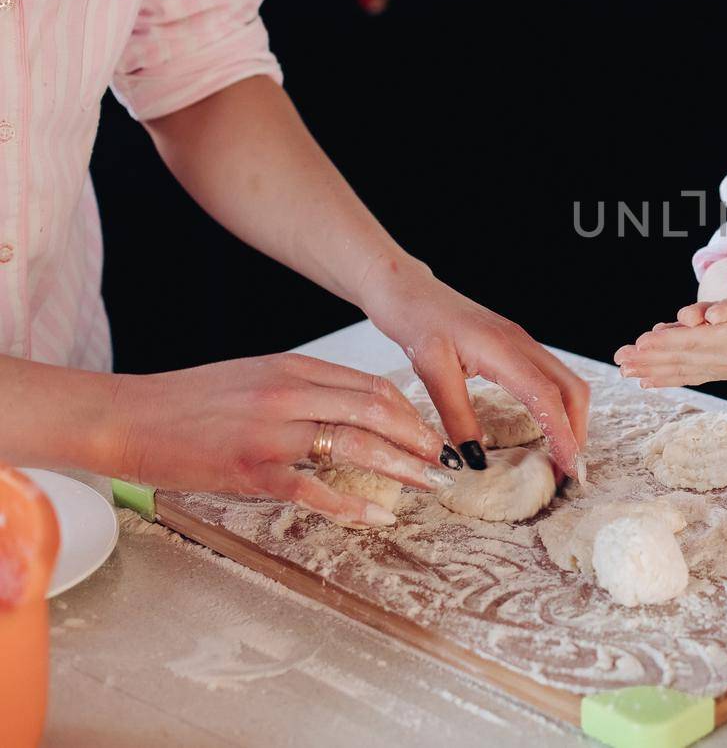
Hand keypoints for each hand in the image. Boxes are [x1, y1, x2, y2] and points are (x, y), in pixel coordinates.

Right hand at [111, 354, 452, 526]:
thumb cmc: (187, 402)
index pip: (369, 385)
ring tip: (427, 484)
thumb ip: (301, 388)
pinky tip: (376, 516)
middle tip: (442, 460)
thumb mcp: (253, 377)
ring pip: (353, 444)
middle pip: (373, 410)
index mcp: (290, 368)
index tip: (430, 432)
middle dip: (417, 437)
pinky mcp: (248, 469)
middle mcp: (286, 393)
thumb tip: (350, 409)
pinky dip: (351, 505)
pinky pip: (312, 488)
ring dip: (399, 466)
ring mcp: (268, 431)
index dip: (409, 411)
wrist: (126, 417)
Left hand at [357, 255, 589, 475]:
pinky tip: (545, 426)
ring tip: (560, 456)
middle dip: (578, 430)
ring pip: (565, 384)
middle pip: (572, 389)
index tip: (569, 468)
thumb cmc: (415, 320)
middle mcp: (522, 344)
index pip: (547, 397)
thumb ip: (455, 415)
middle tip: (569, 471)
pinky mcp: (515, 347)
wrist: (407, 289)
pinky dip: (557, 407)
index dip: (563, 434)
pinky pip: (549, 379)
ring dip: (570, 420)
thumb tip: (475, 458)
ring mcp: (522, 344)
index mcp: (504, 349)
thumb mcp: (429, 371)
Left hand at [614, 247, 726, 387]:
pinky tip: (647, 383)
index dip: (666, 342)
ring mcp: (720, 368)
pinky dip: (666, 378)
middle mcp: (722, 358)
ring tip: (625, 372)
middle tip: (621, 359)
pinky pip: (687, 376)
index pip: (693, 341)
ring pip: (679, 370)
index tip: (642, 342)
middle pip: (679, 358)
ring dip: (650, 370)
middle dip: (648, 358)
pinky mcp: (719, 370)